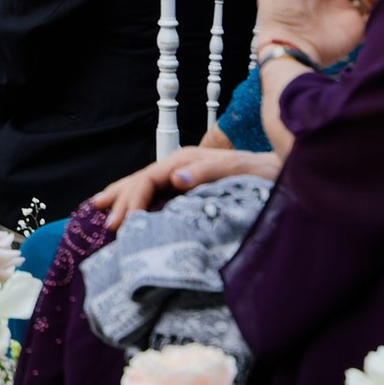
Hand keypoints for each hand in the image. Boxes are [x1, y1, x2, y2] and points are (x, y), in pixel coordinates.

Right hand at [92, 140, 276, 235]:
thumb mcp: (241, 170)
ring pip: (144, 184)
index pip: (147, 179)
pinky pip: (156, 193)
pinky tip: (129, 210)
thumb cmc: (265, 173)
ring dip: (122, 197)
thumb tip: (174, 178)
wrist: (285, 172)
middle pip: (140, 180)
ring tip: (98, 208)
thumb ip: (209, 172)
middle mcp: (180, 164)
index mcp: (186, 160)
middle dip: (119, 199)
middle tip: (103, 223)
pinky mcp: (189, 187)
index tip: (120, 224)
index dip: (131, 201)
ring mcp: (184, 174)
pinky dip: (137, 200)